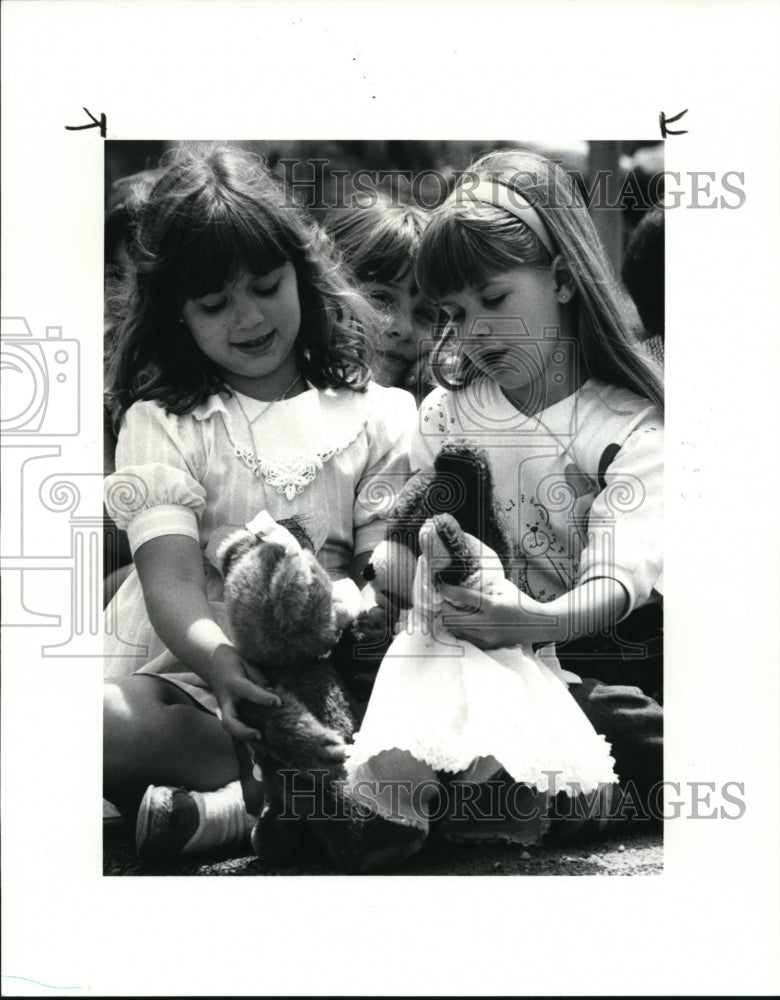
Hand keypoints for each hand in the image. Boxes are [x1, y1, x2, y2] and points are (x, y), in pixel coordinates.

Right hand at [208, 642, 280, 741]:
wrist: (211, 662)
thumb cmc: (231, 660)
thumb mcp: (245, 661)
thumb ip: (258, 676)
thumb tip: (271, 691)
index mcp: (232, 683)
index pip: (247, 691)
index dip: (262, 698)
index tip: (278, 702)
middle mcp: (226, 699)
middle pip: (229, 721)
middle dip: (243, 731)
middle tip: (260, 735)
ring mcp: (225, 708)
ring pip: (231, 728)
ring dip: (245, 739)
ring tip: (264, 747)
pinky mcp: (227, 712)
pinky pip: (235, 727)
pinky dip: (246, 737)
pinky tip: (261, 745)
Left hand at [437, 577, 563, 649]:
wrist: (539, 625)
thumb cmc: (520, 602)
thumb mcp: (505, 587)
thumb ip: (485, 584)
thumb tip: (461, 577)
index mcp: (494, 606)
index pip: (462, 596)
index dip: (447, 589)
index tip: (439, 584)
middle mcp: (489, 624)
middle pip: (453, 618)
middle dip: (444, 607)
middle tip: (442, 599)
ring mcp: (487, 637)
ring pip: (455, 630)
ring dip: (448, 619)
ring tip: (448, 609)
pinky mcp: (488, 646)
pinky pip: (464, 638)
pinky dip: (458, 629)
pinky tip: (458, 620)